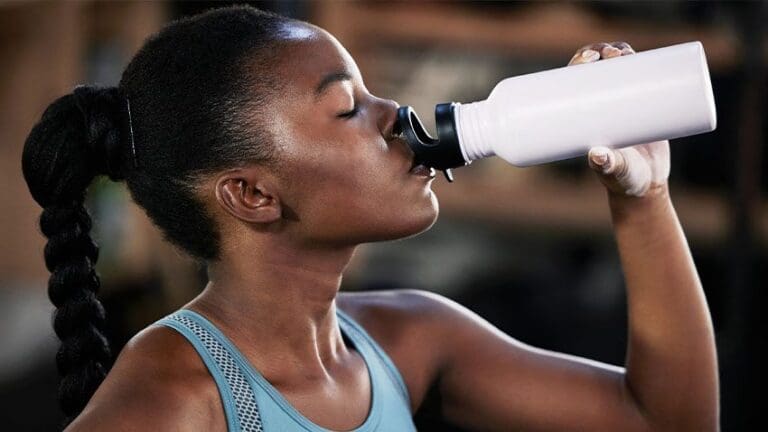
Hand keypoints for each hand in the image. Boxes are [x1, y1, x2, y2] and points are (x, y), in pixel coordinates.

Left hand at [567, 42, 670, 197]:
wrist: (645, 186)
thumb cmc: (624, 180)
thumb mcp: (615, 171)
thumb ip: (607, 165)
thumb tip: (596, 155)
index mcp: (582, 119)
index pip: (572, 84)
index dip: (576, 66)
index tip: (586, 59)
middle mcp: (598, 108)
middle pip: (592, 71)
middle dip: (597, 54)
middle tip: (609, 54)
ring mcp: (621, 105)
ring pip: (616, 70)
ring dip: (616, 52)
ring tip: (622, 52)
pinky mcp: (643, 106)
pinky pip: (638, 79)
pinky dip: (639, 63)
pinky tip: (637, 52)